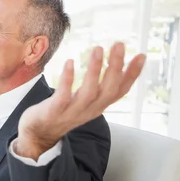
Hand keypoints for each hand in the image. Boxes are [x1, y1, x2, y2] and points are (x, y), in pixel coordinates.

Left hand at [15, 42, 146, 159]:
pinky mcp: (54, 112)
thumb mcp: (85, 101)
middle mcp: (89, 110)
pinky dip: (68, 79)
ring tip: (98, 49)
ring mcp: (71, 112)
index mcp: (98, 107)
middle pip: (108, 90)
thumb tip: (115, 68)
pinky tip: (70, 62)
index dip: (132, 75)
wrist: (37, 135)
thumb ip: (99, 88)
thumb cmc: (61, 112)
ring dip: (95, 71)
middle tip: (119, 45)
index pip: (120, 91)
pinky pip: (63, 96)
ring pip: (89, 92)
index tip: (141, 56)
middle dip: (116, 67)